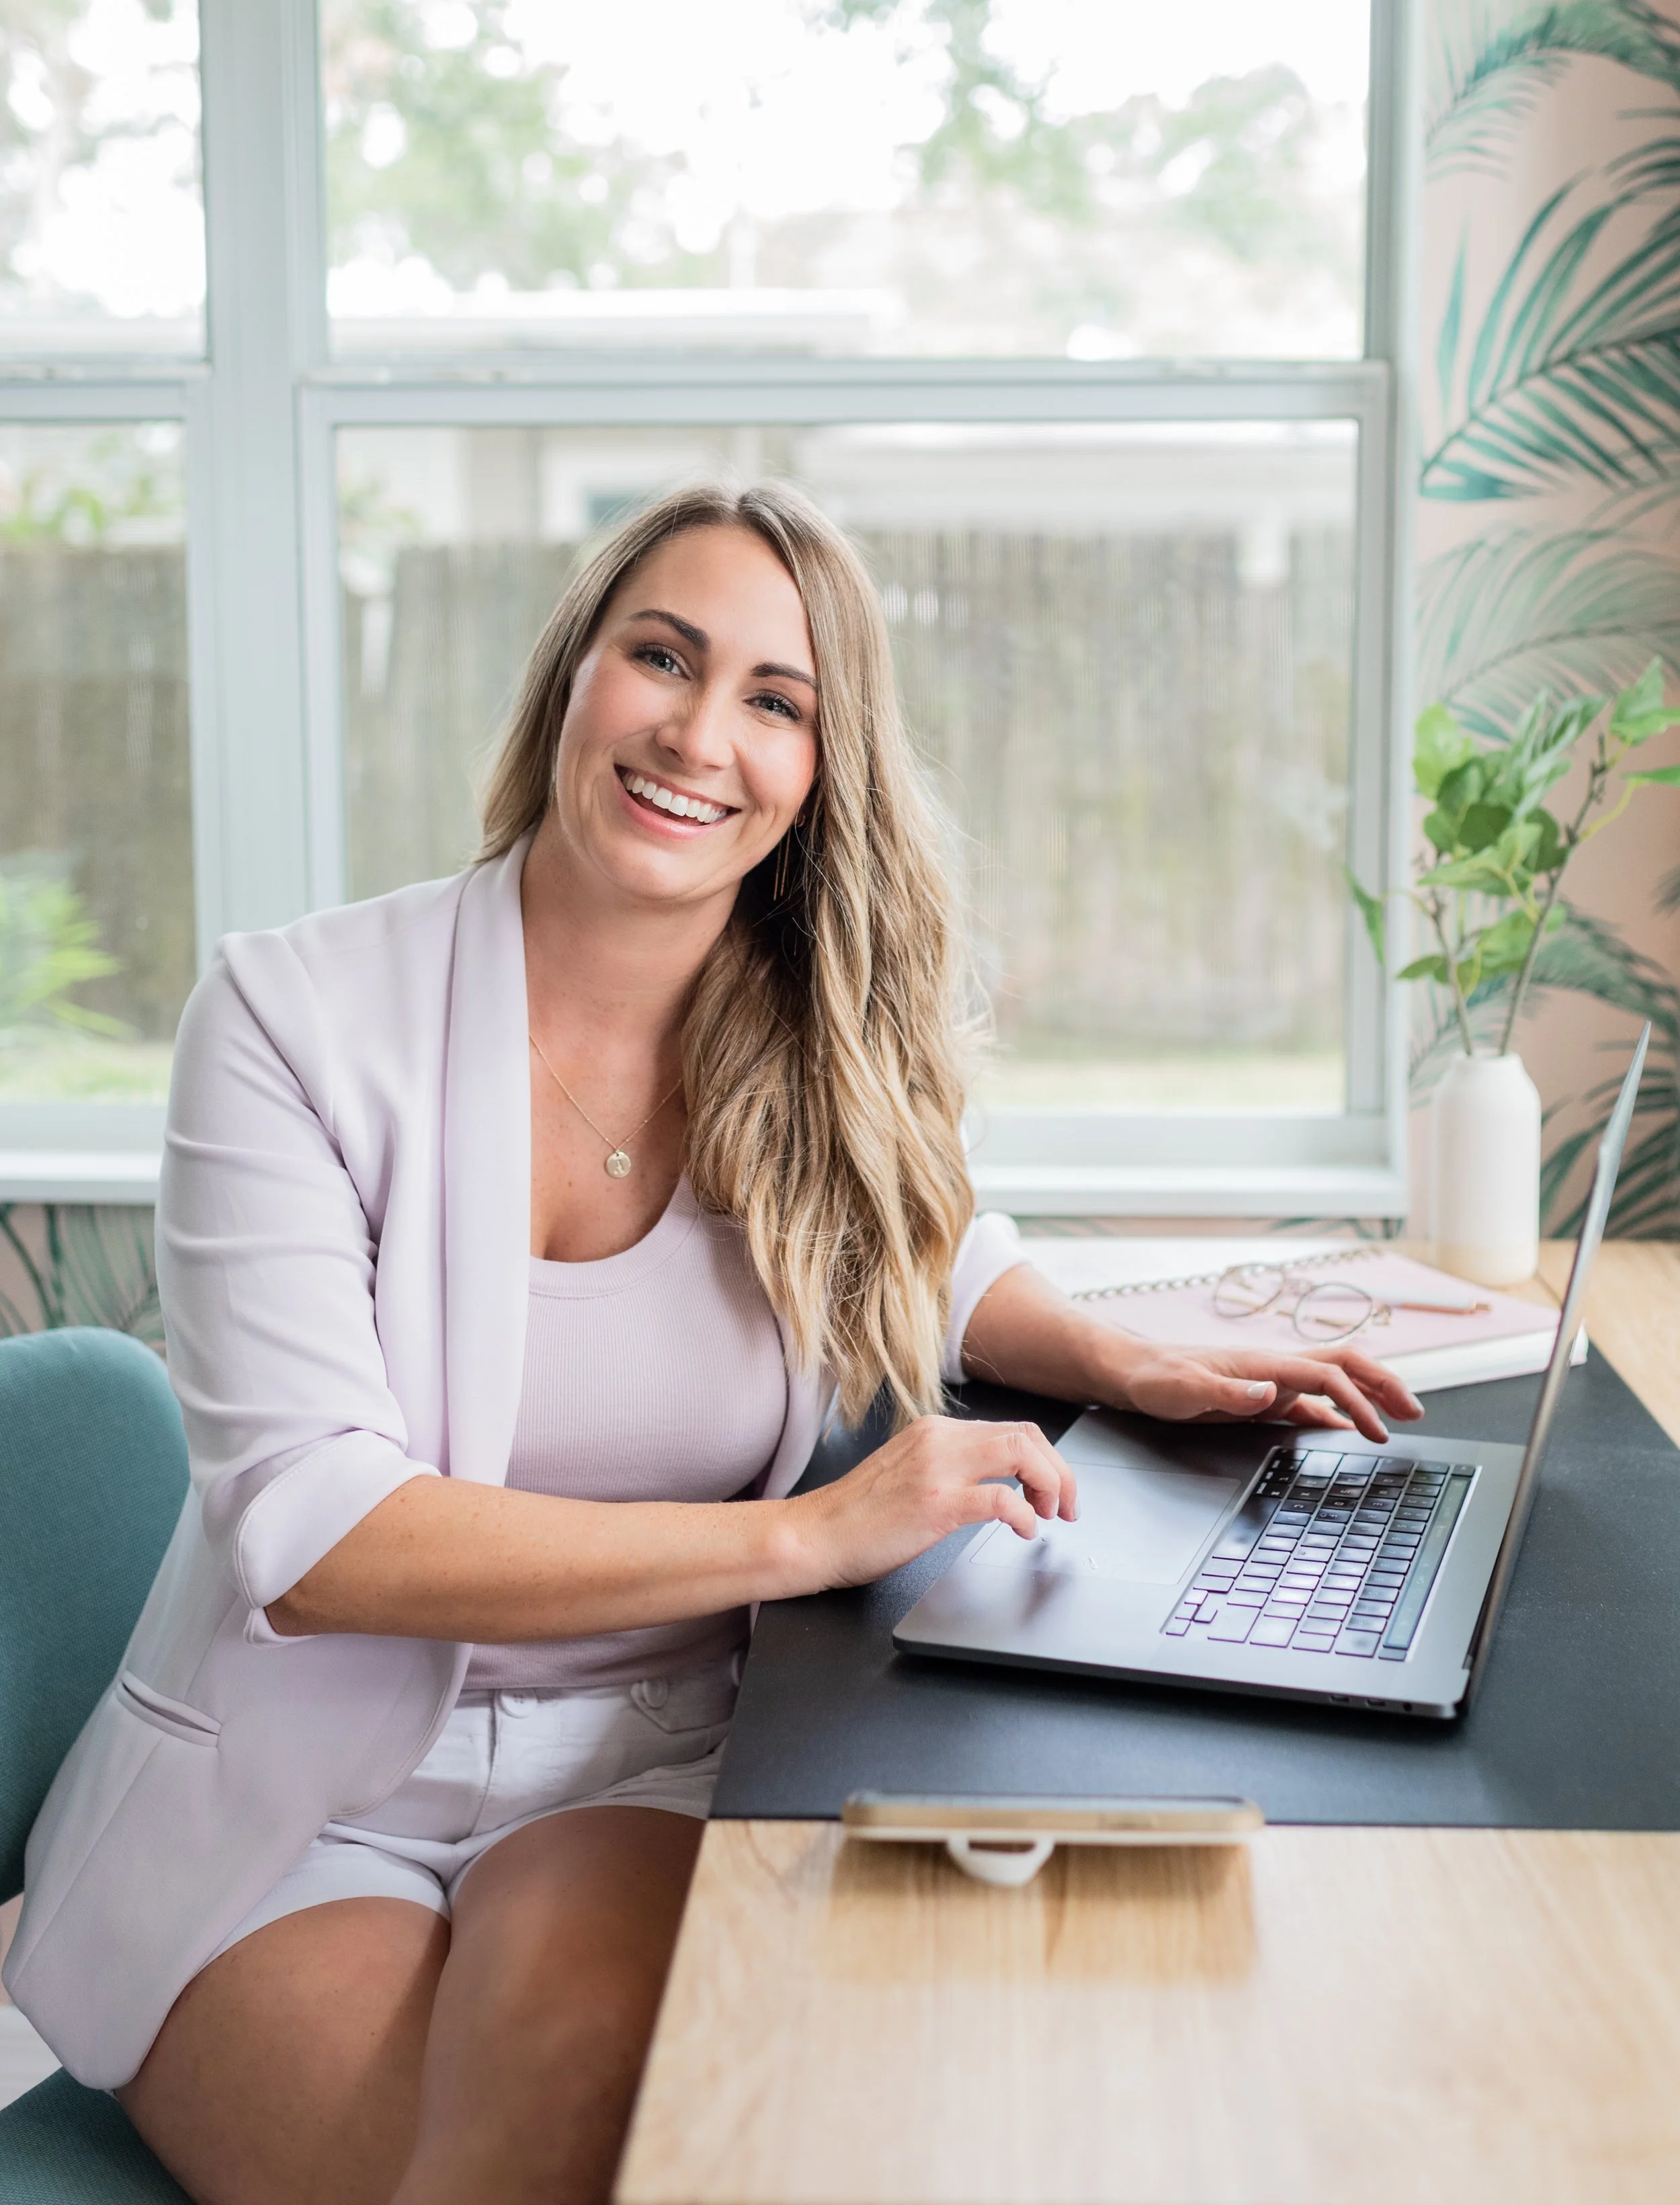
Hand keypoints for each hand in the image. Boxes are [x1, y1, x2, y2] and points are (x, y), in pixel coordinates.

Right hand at [787, 1415, 1077, 1591]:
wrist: (814, 1535)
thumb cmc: (858, 1516)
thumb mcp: (910, 1473)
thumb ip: (950, 1466)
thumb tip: (999, 1480)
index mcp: (935, 1431)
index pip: (1013, 1429)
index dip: (1047, 1460)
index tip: (1055, 1492)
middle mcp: (939, 1439)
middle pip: (1027, 1435)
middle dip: (1060, 1472)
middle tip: (1067, 1507)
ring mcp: (937, 1468)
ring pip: (1021, 1453)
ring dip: (1050, 1485)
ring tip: (1050, 1516)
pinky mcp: (935, 1502)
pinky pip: (1001, 1498)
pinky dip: (1024, 1515)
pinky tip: (1023, 1531)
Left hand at [1118, 1342, 1422, 1443]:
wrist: (1133, 1374)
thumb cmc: (1156, 1378)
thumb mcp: (1185, 1389)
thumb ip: (1227, 1390)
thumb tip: (1267, 1392)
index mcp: (1263, 1363)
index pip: (1327, 1376)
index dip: (1358, 1402)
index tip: (1377, 1432)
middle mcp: (1274, 1367)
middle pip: (1345, 1364)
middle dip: (1384, 1384)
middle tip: (1414, 1411)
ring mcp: (1272, 1382)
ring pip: (1334, 1381)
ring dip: (1368, 1394)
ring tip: (1398, 1416)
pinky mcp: (1263, 1399)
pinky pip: (1311, 1404)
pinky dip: (1338, 1414)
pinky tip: (1350, 1430)